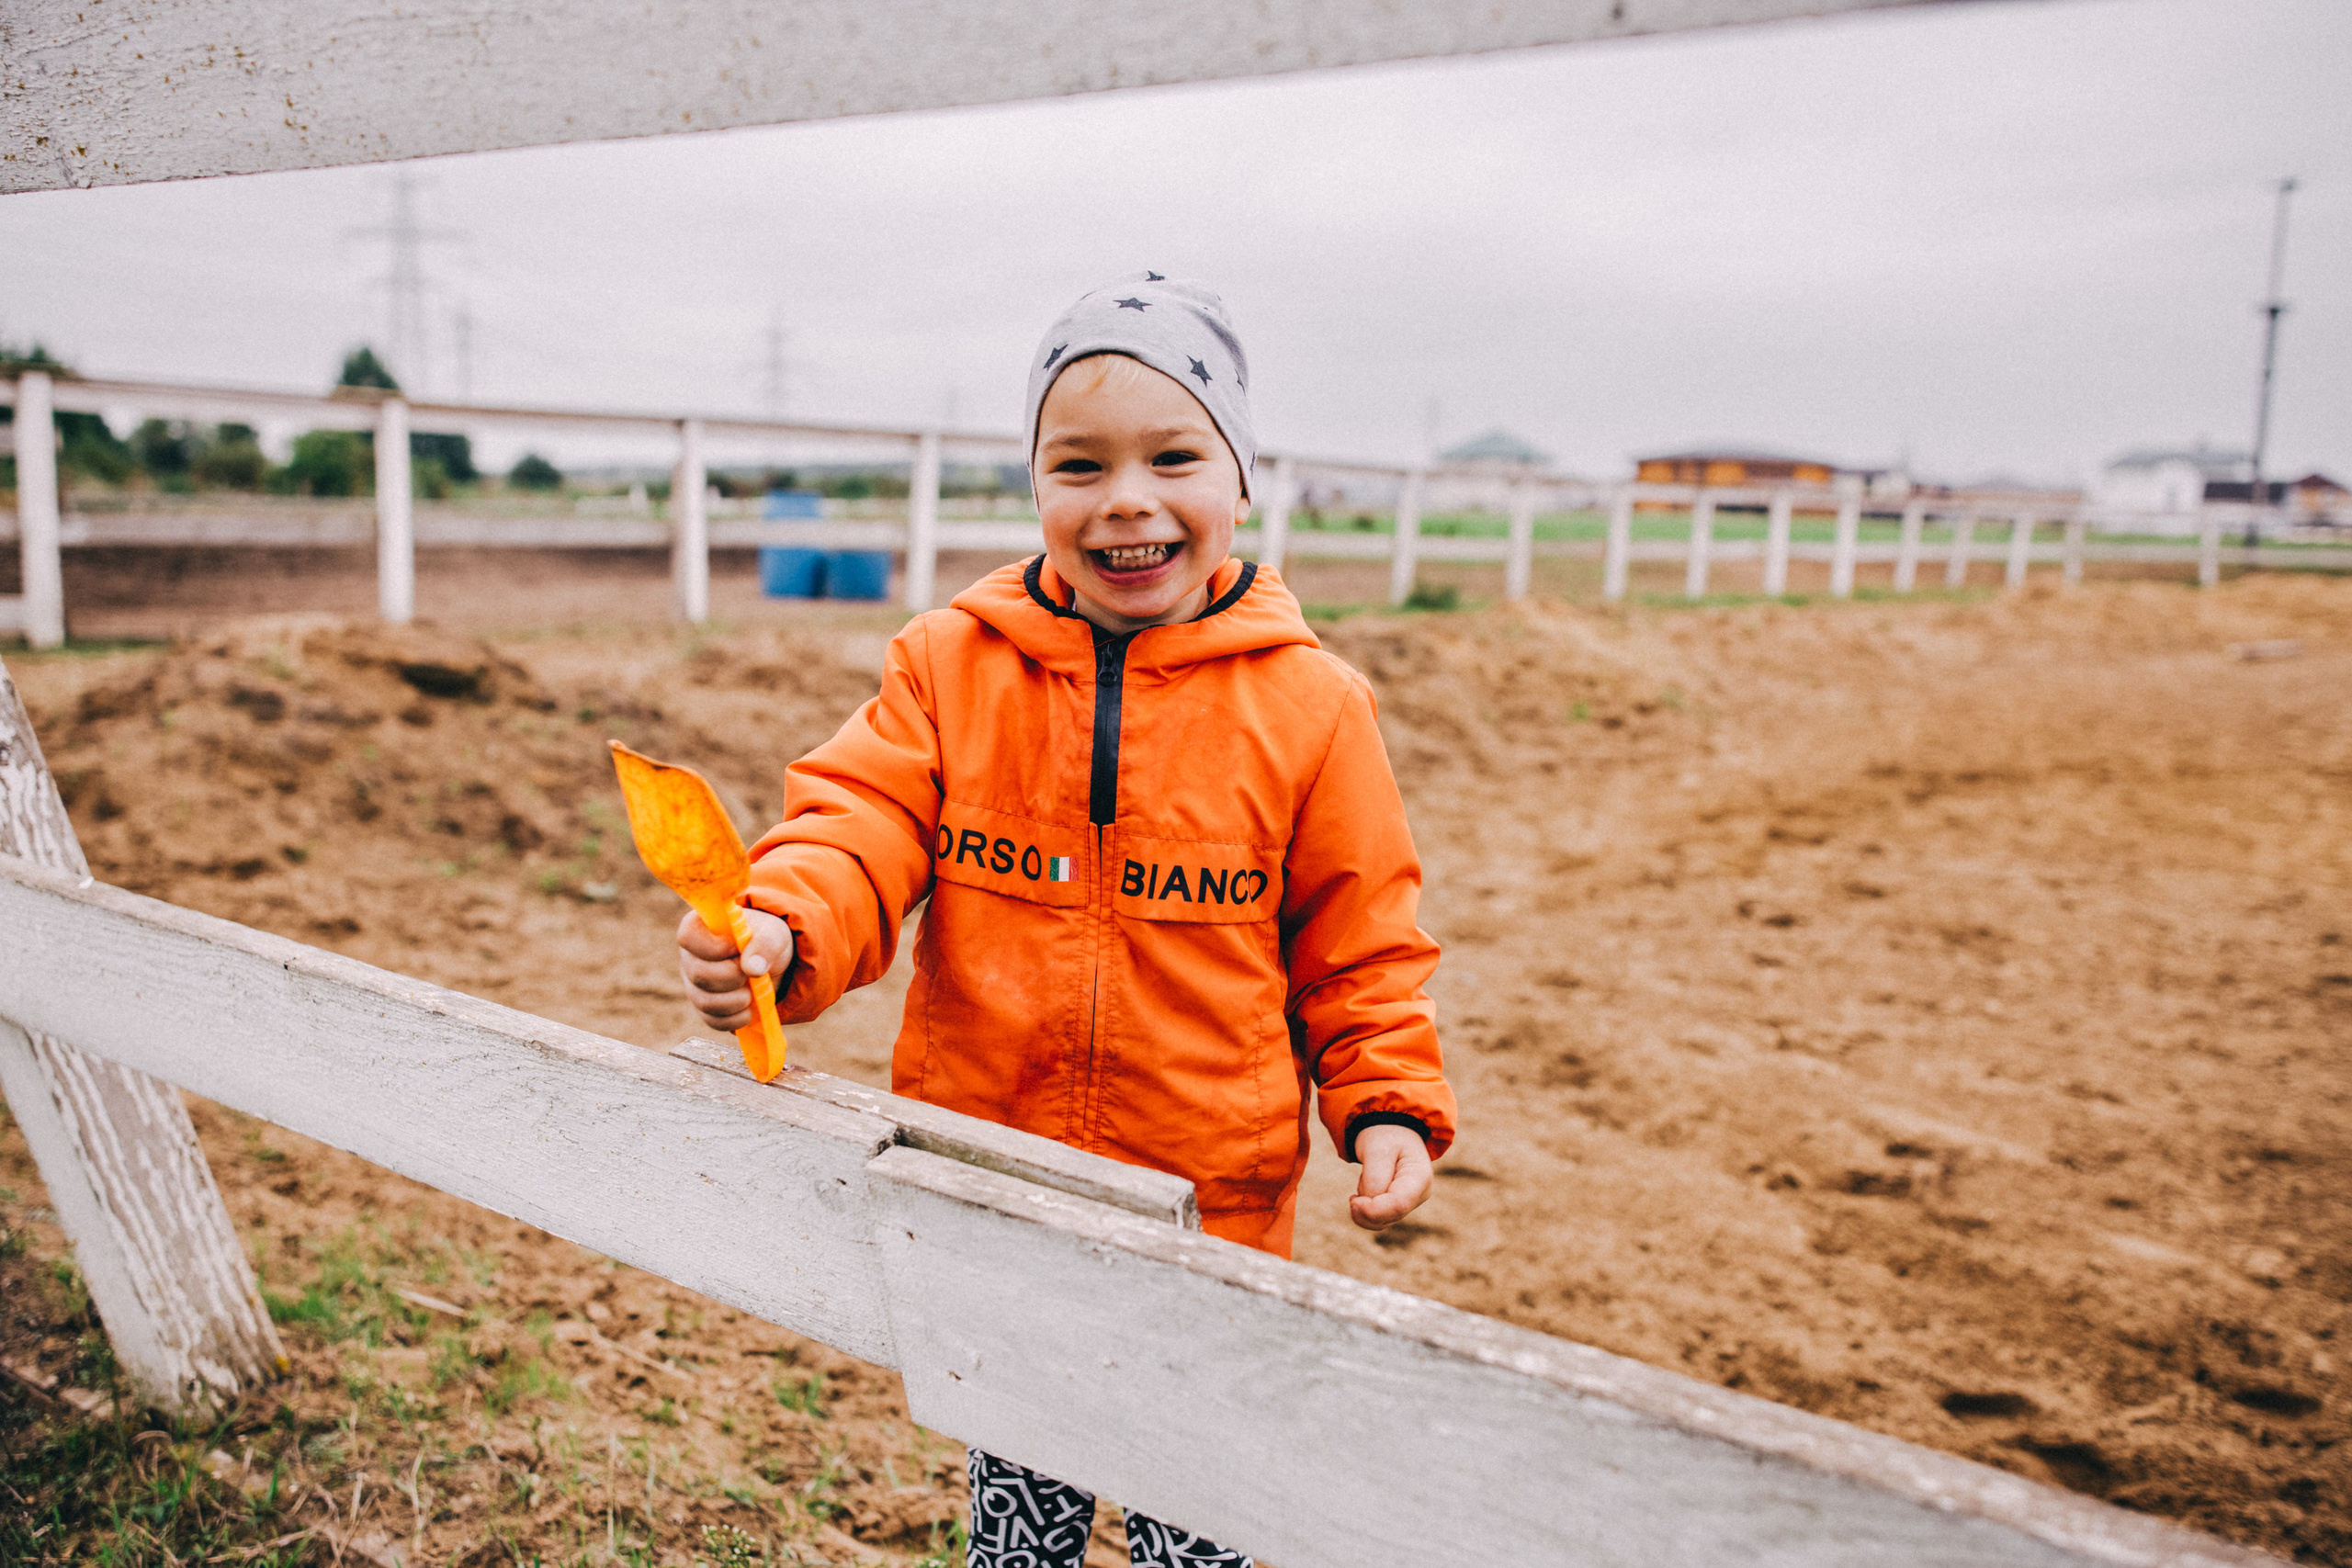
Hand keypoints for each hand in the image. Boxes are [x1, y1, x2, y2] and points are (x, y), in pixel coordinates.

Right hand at [676, 905, 791, 1032]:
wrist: (772, 965)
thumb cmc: (765, 940)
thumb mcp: (773, 934)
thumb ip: (765, 944)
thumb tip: (752, 968)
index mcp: (700, 928)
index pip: (687, 937)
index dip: (712, 947)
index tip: (736, 949)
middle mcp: (691, 957)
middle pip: (698, 973)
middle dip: (732, 976)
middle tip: (751, 972)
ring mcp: (695, 985)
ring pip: (704, 1001)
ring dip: (736, 999)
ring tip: (753, 990)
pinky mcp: (705, 1008)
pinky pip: (713, 1020)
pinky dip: (736, 1018)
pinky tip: (750, 1008)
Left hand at [1349, 1124, 1432, 1230]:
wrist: (1390, 1131)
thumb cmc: (1385, 1136)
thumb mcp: (1377, 1148)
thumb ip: (1373, 1177)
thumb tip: (1369, 1202)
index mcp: (1420, 1177)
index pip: (1398, 1204)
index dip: (1373, 1210)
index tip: (1353, 1201)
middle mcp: (1419, 1194)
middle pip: (1390, 1216)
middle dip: (1365, 1211)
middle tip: (1352, 1198)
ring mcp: (1410, 1203)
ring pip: (1382, 1221)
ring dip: (1364, 1208)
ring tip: (1364, 1183)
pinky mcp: (1399, 1208)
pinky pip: (1378, 1219)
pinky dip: (1366, 1210)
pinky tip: (1364, 1193)